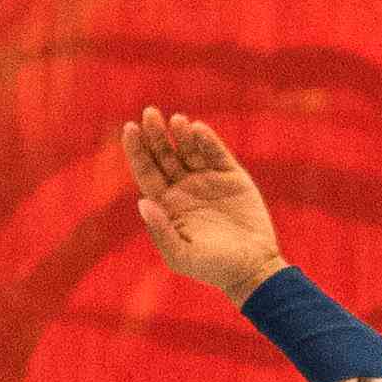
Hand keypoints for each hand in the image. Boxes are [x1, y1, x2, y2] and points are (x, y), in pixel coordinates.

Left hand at [117, 112, 284, 301]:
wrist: (252, 268)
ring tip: (176, 121)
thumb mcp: (180, 255)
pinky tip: (198, 129)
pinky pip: (217, 154)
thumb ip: (161, 230)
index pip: (146, 171)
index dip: (137, 150)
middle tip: (150, 113)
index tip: (129, 129)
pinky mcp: (233, 177)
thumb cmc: (213, 267)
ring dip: (181, 134)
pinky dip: (208, 141)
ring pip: (189, 150)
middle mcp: (184, 188)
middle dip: (156, 135)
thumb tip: (143, 202)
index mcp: (167, 204)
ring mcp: (208, 180)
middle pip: (164, 155)